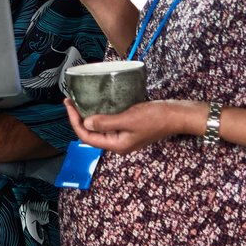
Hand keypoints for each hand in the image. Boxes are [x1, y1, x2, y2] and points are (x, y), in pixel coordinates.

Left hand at [66, 98, 198, 154]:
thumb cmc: (155, 118)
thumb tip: (85, 123)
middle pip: (91, 133)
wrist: (177, 115)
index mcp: (116, 145)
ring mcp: (123, 135)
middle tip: (70, 100)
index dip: (74, 122)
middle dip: (78, 117)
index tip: (68, 105)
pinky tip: (96, 103)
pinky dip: (100, 113)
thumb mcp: (128, 119)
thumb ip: (106, 122)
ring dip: (88, 114)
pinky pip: (109, 121)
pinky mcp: (128, 127)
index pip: (87, 137)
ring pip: (99, 127)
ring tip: (79, 100)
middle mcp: (118, 143)